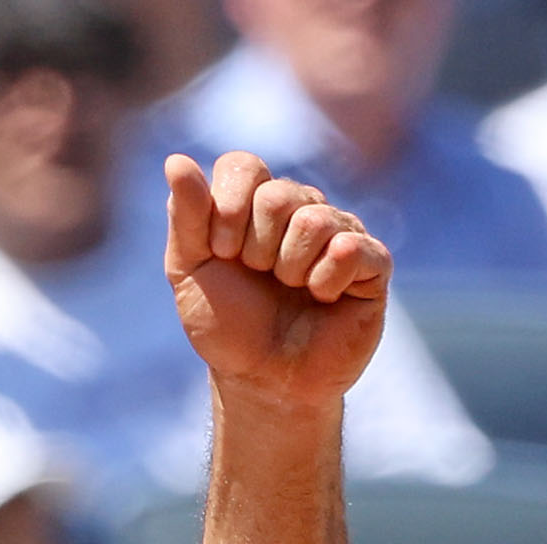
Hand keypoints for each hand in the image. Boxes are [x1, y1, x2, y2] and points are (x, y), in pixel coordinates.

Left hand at [163, 152, 384, 412]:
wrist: (263, 381)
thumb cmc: (228, 325)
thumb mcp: (189, 271)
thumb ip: (185, 216)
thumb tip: (174, 160)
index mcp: (257, 202)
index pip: (243, 166)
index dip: (226, 211)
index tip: (222, 254)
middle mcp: (302, 207)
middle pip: (277, 195)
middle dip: (255, 249)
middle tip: (260, 278)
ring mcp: (341, 230)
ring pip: (313, 221)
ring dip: (289, 269)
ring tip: (292, 290)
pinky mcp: (372, 261)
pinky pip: (349, 249)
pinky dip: (324, 282)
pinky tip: (323, 299)